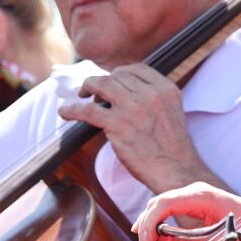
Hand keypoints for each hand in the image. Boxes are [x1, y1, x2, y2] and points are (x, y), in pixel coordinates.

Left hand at [59, 64, 214, 194]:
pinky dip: (73, 109)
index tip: (112, 80)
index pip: (137, 69)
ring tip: (81, 95)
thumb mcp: (171, 112)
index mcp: (166, 89)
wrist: (176, 171)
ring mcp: (133, 107)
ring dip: (87, 87)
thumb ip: (154, 99)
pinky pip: (88, 110)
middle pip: (117, 75)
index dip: (120, 73)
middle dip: (103, 81)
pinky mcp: (118, 124)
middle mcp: (150, 93)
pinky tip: (65, 111)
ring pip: (101, 85)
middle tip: (95, 92)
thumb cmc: (172, 148)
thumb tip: (126, 95)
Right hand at [131, 182, 240, 240]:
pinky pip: (171, 206)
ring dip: (151, 222)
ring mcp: (195, 193)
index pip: (164, 204)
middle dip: (146, 225)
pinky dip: (160, 219)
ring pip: (162, 203)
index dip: (150, 224)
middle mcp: (195, 190)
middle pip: (158, 202)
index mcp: (201, 196)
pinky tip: (155, 234)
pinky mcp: (196, 199)